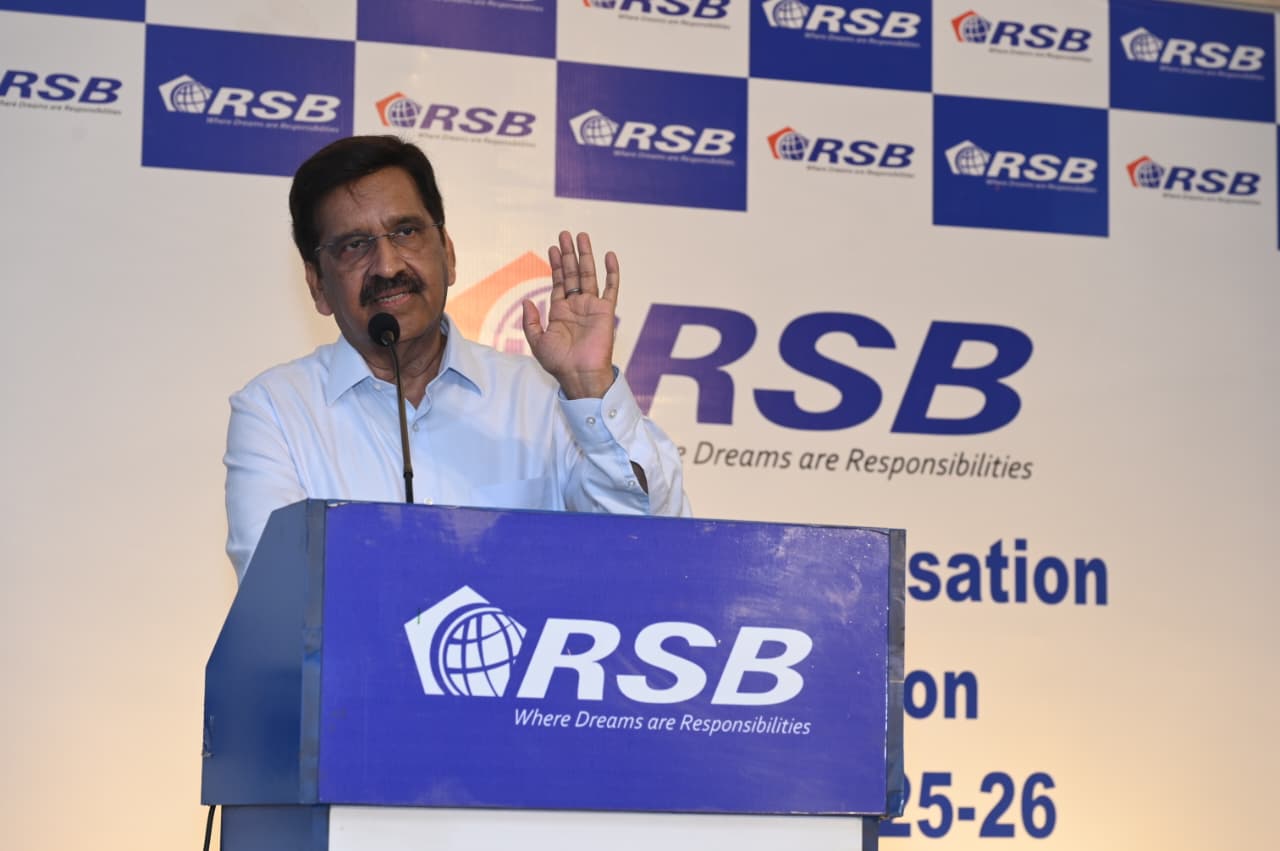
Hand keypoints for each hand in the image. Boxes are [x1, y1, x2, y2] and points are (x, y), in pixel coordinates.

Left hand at [522, 231, 618, 398]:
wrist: (579, 374)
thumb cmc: (558, 363)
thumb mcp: (537, 341)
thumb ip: (531, 321)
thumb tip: (527, 301)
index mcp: (560, 311)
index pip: (559, 281)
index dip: (556, 264)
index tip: (553, 247)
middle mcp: (576, 306)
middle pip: (573, 273)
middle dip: (568, 254)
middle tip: (565, 234)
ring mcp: (592, 307)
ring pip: (589, 275)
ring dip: (585, 256)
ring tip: (582, 237)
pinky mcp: (606, 311)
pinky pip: (611, 288)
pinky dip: (611, 272)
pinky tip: (609, 256)